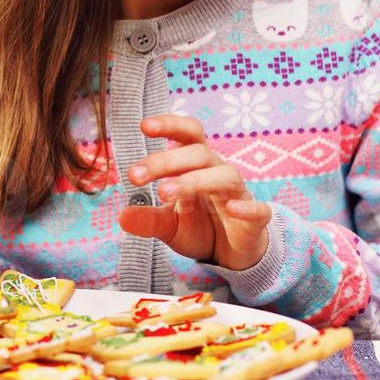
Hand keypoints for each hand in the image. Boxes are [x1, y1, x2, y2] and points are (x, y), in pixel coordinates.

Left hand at [118, 114, 271, 271]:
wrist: (230, 255)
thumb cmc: (200, 228)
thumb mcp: (168, 225)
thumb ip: (148, 219)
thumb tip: (121, 216)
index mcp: (197, 166)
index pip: (188, 135)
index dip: (170, 125)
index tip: (143, 126)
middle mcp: (218, 172)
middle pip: (198, 153)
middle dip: (165, 161)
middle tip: (134, 176)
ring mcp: (238, 194)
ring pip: (224, 175)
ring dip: (194, 180)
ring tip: (165, 193)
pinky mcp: (255, 220)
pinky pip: (258, 210)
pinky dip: (248, 208)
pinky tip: (232, 209)